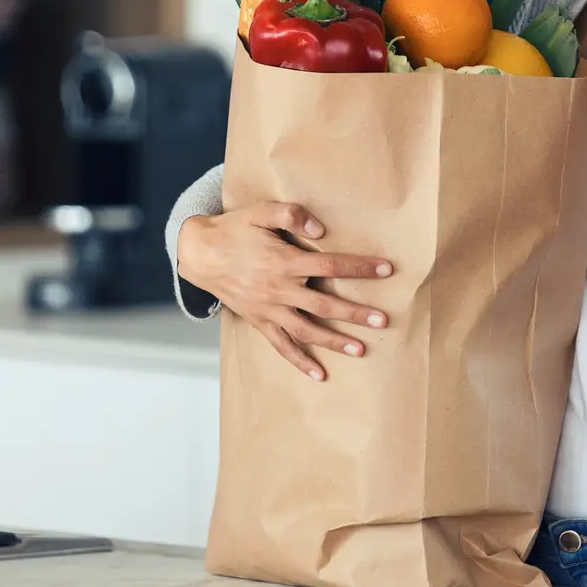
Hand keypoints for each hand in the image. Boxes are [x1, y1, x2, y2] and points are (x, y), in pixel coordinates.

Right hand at [176, 202, 393, 380]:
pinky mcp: (259, 322)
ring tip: (360, 349)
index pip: (330, 265)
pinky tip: (319, 374)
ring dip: (334, 341)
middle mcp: (279, 289)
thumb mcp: (260, 212)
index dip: (360, 267)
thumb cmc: (234, 230)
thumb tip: (321, 229)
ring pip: (307, 331)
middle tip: (383, 320)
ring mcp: (269, 309)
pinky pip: (281, 346)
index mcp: (284, 261)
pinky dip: (300, 362)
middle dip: (355, 313)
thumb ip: (291, 215)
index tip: (386, 270)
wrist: (200, 254)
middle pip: (324, 305)